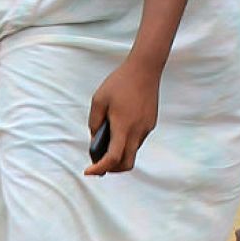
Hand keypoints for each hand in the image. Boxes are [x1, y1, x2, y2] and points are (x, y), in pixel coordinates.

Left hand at [86, 58, 162, 174]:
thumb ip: (94, 122)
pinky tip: (116, 133)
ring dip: (119, 155)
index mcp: (123, 126)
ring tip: (104, 147)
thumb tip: (95, 139)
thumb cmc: (119, 82)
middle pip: (126, 163)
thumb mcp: (98, 101)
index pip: (113, 158)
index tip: (89, 171)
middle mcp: (137, 130)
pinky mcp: (150, 123)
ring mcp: (146, 128)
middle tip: (97, 165)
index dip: (99, 168)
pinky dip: (126, 144)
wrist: (145, 68)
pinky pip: (137, 140)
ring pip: (132, 152)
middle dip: (111, 169)